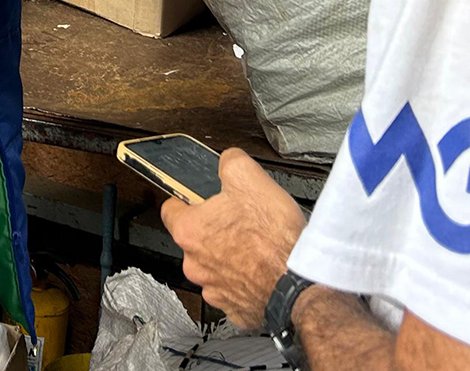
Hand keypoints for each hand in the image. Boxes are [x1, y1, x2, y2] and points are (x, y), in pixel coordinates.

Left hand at [158, 149, 305, 328]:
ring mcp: (214, 289)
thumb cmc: (274, 238)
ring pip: (215, 266)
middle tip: (240, 220)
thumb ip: (230, 162)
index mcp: (190, 231)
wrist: (299, 284)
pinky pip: (235, 289)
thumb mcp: (249, 177)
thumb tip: (227, 159)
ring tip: (256, 245)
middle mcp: (195, 264)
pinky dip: (246, 279)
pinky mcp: (235, 308)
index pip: (170, 209)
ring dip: (230, 256)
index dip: (187, 199)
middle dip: (214, 229)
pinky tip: (263, 268)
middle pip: (196, 239)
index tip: (200, 199)